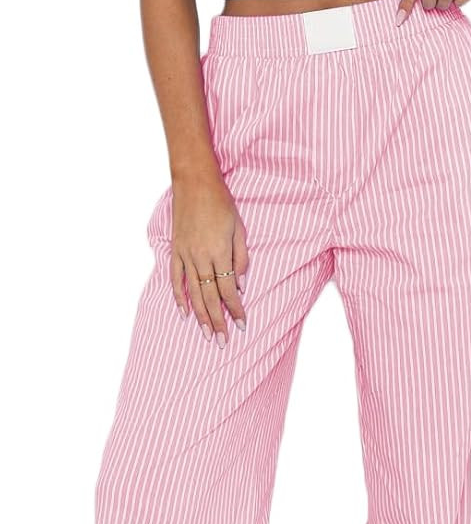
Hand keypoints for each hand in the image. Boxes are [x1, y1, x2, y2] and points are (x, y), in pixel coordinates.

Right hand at [170, 173, 247, 347]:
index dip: (235, 309)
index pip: (229, 290)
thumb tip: (241, 285)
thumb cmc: (221, 203)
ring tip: (206, 334)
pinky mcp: (176, 251)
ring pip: (193, 293)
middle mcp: (201, 258)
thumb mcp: (239, 229)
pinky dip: (179, 297)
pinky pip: (176, 279)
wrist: (194, 183)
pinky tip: (184, 313)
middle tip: (222, 341)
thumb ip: (241, 258)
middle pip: (210, 297)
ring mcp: (186, 256)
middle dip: (217, 321)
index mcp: (220, 253)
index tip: (241, 324)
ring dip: (200, 316)